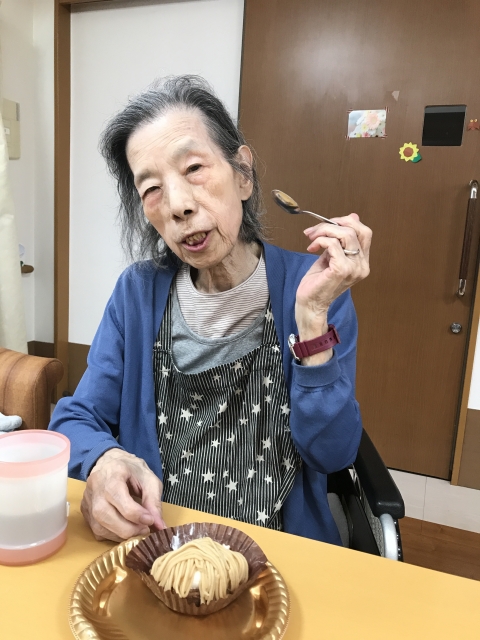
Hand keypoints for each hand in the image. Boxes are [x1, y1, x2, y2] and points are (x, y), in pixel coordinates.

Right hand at [81, 448, 166, 541]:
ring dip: (120, 535)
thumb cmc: (130, 469)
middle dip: (128, 529)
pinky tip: (124, 529)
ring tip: (136, 530)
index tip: (151, 520)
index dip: (137, 515)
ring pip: (99, 527)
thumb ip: (154, 501)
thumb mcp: (148, 478)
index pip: (119, 499)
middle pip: (105, 515)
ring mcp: (87, 501)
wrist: (109, 461)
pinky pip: (96, 531)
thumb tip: (160, 526)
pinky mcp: (85, 511)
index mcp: (112, 475)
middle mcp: (95, 488)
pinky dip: (112, 535)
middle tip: (144, 529)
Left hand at [295, 213, 370, 351]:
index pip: (365, 233)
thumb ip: (341, 240)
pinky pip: (332, 244)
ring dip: (324, 231)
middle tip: (314, 231)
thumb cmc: (317, 283)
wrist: (310, 304)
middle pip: (355, 230)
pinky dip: (320, 241)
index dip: (347, 222)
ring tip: (311, 239)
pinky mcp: (341, 270)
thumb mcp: (330, 255)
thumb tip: (353, 217)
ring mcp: (353, 269)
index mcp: (361, 262)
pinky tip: (311, 248)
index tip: (328, 224)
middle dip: (332, 224)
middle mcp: (362, 266)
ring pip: (344, 234)